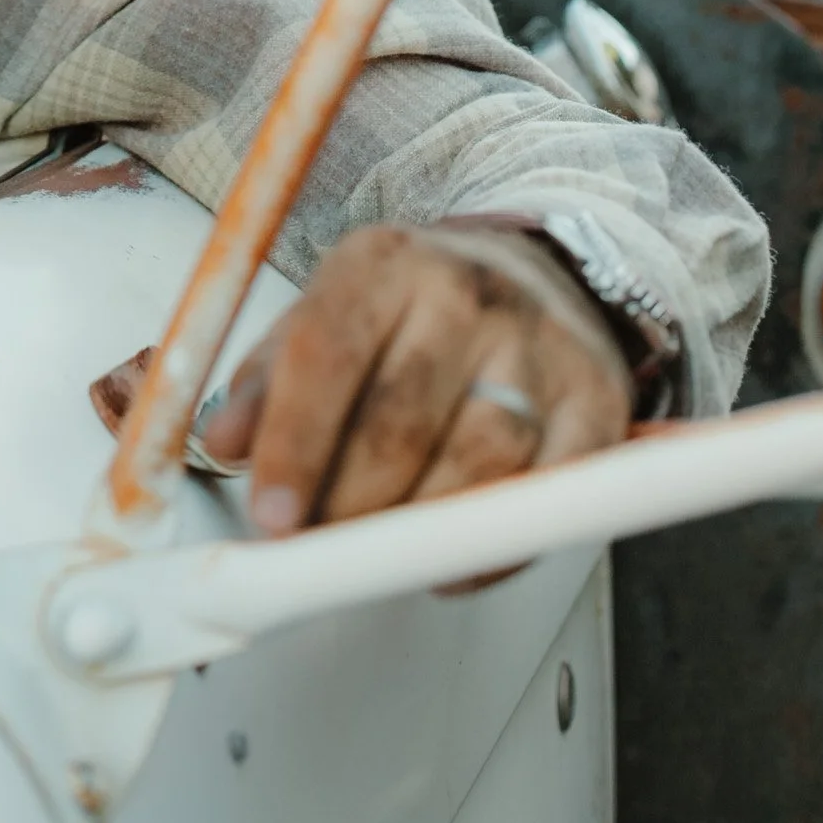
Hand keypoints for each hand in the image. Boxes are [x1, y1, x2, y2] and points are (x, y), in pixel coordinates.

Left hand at [199, 222, 633, 535]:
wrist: (533, 277)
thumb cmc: (412, 311)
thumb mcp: (326, 314)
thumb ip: (267, 378)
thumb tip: (225, 443)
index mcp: (384, 263)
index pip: (328, 351)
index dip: (294, 441)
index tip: (271, 512)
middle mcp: (466, 293)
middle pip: (401, 422)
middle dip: (347, 503)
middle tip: (315, 545)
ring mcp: (540, 347)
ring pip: (476, 465)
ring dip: (416, 531)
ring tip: (374, 551)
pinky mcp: (598, 404)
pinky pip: (547, 500)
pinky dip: (492, 549)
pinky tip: (447, 559)